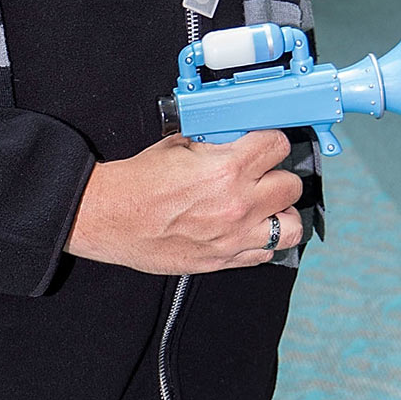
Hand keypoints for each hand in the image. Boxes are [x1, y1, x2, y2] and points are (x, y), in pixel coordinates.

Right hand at [65, 129, 303, 273]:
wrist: (109, 217)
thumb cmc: (136, 184)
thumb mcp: (177, 146)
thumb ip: (212, 144)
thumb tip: (229, 139)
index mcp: (228, 170)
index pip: (277, 146)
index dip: (271, 142)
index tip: (264, 145)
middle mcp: (238, 204)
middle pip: (291, 186)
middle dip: (278, 176)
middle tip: (264, 175)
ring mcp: (233, 236)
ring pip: (291, 227)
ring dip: (282, 213)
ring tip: (266, 207)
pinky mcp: (222, 259)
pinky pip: (265, 254)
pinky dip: (263, 241)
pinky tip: (248, 230)